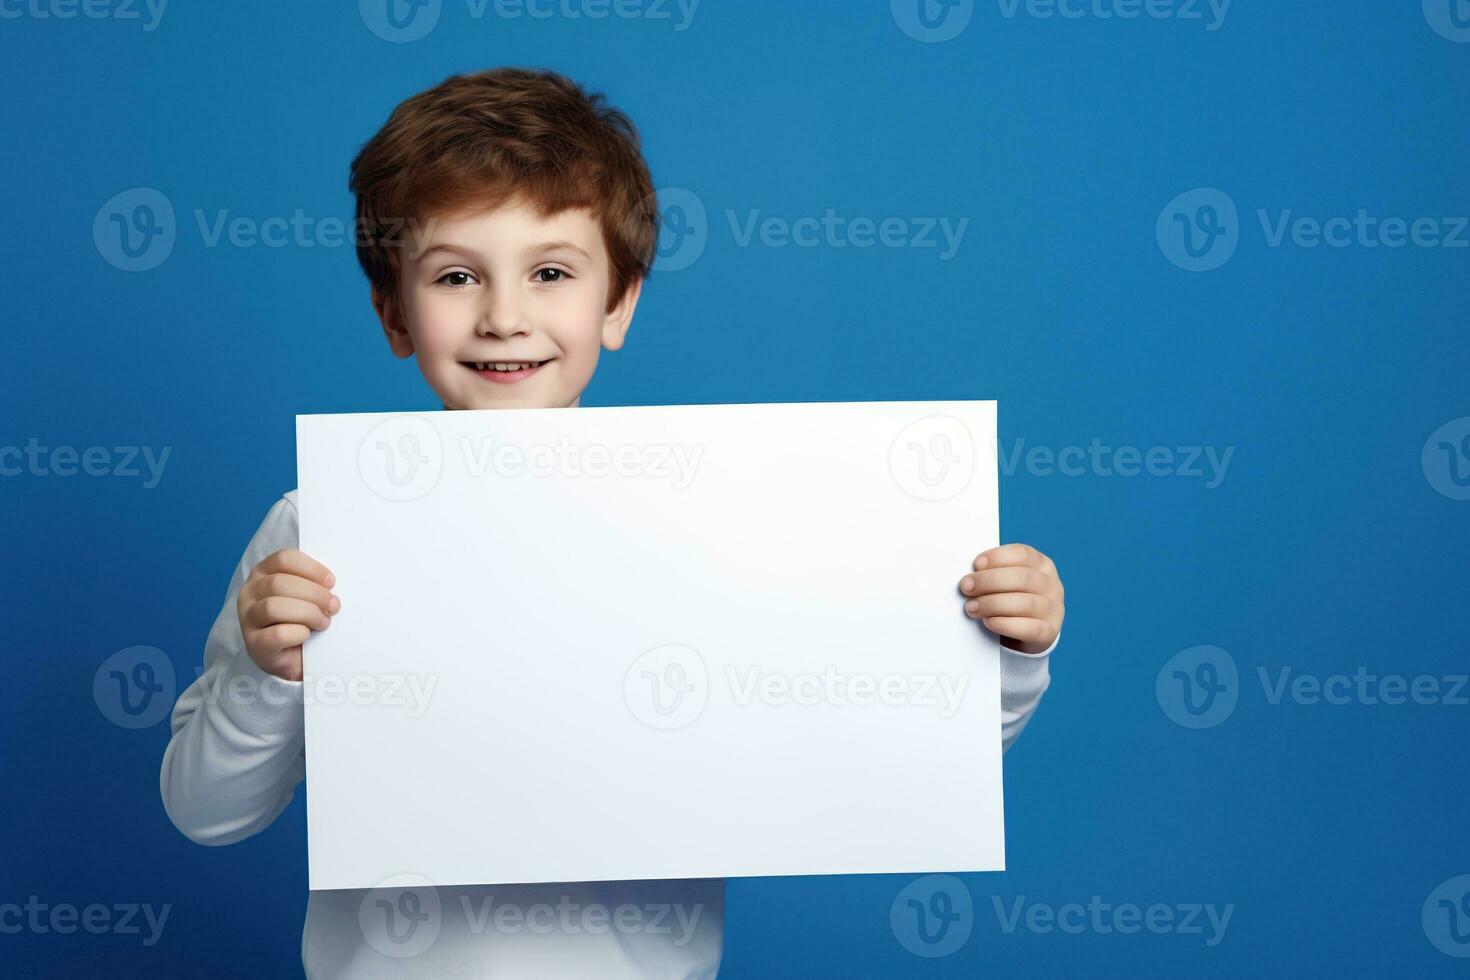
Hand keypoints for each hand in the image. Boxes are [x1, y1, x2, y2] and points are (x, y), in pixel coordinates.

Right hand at [237, 548, 338, 680]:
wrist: (294, 657)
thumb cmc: (302, 619)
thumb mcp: (306, 595)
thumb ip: (314, 583)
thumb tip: (332, 584)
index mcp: (263, 573)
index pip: (283, 559)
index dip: (311, 569)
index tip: (331, 582)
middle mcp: (250, 593)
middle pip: (279, 583)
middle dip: (313, 594)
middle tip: (333, 606)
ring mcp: (248, 618)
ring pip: (274, 607)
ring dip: (308, 614)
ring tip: (323, 622)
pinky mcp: (254, 644)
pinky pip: (278, 634)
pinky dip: (299, 633)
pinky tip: (307, 635)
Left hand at [957, 543, 1063, 654]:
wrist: (1026, 633)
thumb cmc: (1010, 599)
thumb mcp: (1007, 582)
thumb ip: (993, 574)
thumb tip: (969, 576)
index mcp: (1042, 564)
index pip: (1023, 554)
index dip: (998, 557)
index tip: (976, 564)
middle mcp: (1051, 584)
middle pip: (1022, 578)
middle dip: (989, 581)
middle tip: (966, 587)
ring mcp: (1053, 609)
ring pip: (1024, 603)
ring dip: (992, 604)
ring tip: (971, 607)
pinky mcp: (1049, 632)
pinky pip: (1028, 628)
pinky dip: (1004, 624)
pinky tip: (988, 622)